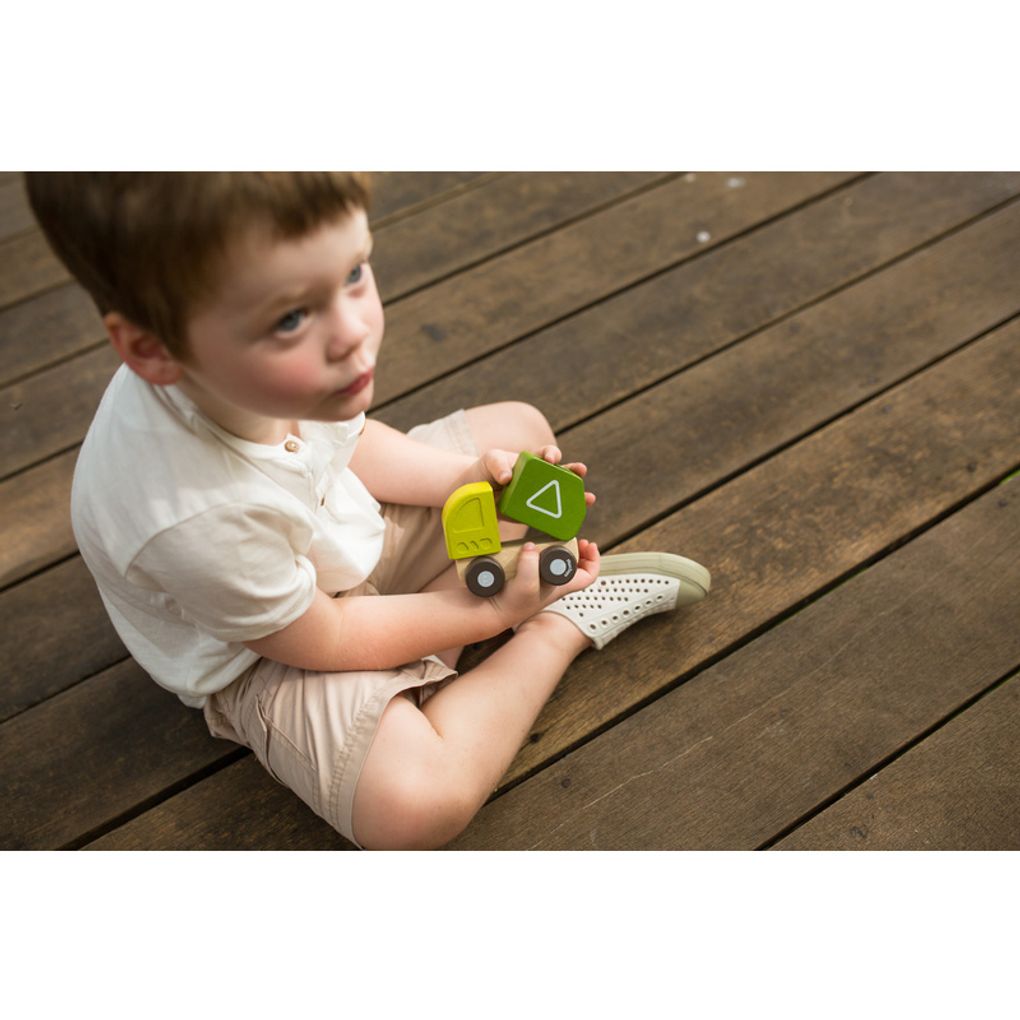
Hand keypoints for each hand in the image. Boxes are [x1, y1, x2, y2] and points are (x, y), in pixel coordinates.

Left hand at [479, 446, 596, 509]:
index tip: (551, 459)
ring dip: (577, 496)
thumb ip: (498, 464)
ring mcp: (537, 495)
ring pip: (561, 495)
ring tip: (588, 498)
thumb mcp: (490, 460)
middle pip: (562, 473)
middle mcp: (539, 477)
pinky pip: (549, 515)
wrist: (474, 491)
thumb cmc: (485, 470)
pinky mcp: (531, 512)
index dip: (552, 454)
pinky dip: (560, 518)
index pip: (547, 454)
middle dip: (575, 472)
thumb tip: (508, 477)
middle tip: (581, 471)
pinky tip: (569, 522)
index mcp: (532, 461)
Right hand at [487, 538, 600, 630]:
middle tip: (570, 534)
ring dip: (552, 544)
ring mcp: (535, 575)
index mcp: (560, 586)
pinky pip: (532, 555)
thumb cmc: (510, 605)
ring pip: (552, 557)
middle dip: (574, 546)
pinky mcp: (520, 570)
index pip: (588, 576)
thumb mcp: (526, 586)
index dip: (594, 560)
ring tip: (549, 534)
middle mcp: (550, 581)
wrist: (485, 610)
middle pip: (572, 563)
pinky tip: (526, 541)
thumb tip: (530, 547)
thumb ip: (530, 565)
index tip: (589, 544)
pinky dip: (532, 547)